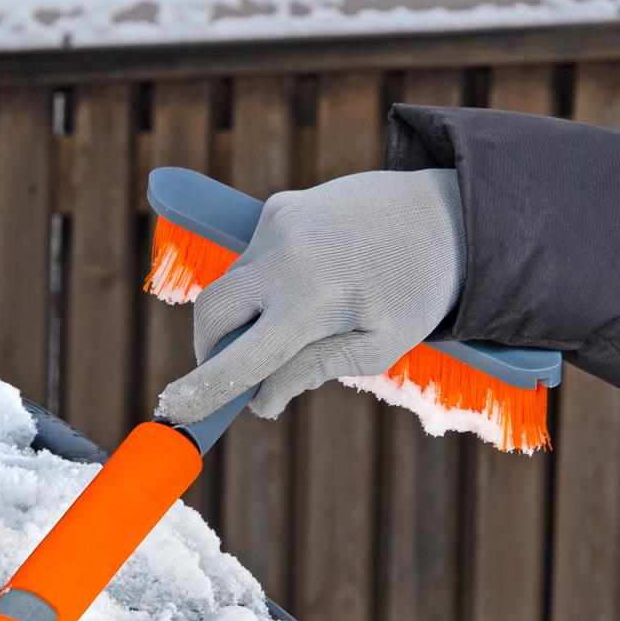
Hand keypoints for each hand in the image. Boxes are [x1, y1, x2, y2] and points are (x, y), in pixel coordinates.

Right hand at [154, 169, 465, 423]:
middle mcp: (286, 254)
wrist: (446, 212)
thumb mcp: (378, 347)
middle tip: (233, 376)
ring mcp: (277, 223)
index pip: (240, 357)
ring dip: (242, 318)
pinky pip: (248, 262)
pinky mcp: (277, 208)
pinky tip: (306, 285)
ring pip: (227, 288)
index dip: (203, 389)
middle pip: (211, 315)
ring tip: (294, 323)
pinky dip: (260, 286)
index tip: (172, 412)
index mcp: (314, 297)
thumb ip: (312, 371)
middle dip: (210, 352)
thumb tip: (260, 400)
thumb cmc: (418, 290)